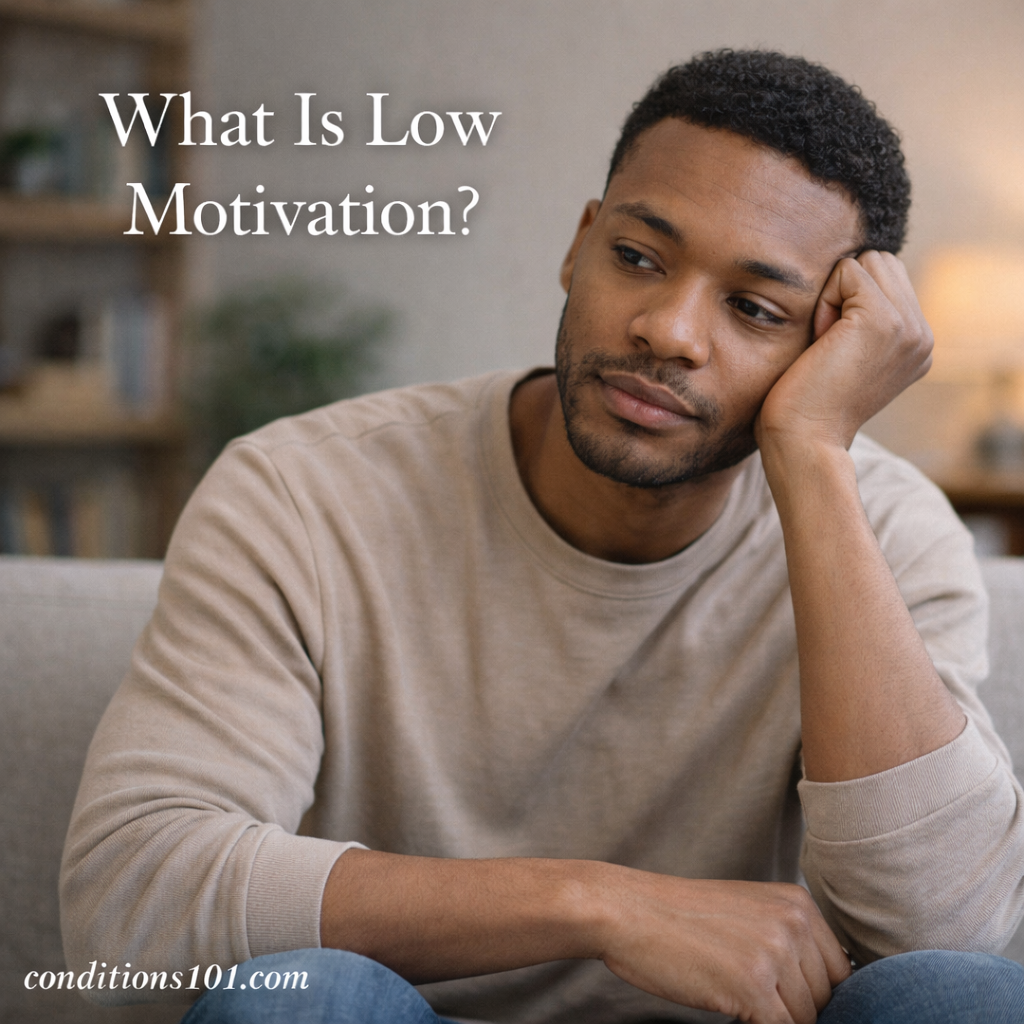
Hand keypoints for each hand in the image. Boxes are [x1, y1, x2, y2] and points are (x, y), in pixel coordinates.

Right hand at [597, 874, 851, 1023]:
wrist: (626, 910)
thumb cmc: (678, 918)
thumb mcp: (747, 914)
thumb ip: (787, 941)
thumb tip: (824, 995)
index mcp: (797, 902)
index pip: (840, 971)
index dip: (814, 994)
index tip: (781, 996)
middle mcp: (794, 922)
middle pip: (826, 998)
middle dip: (793, 1009)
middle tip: (748, 996)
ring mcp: (775, 953)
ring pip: (805, 1019)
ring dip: (772, 1019)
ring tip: (731, 995)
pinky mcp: (753, 986)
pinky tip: (730, 1010)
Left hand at [756, 251, 931, 453]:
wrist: (803, 440)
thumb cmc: (805, 404)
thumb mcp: (846, 356)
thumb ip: (860, 320)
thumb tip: (850, 271)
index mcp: (916, 345)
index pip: (887, 278)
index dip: (847, 302)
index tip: (833, 350)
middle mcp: (922, 335)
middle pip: (880, 262)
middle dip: (844, 292)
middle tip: (827, 345)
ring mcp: (909, 327)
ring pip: (866, 262)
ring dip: (833, 295)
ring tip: (826, 343)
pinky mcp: (883, 320)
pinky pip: (847, 271)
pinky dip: (824, 300)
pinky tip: (821, 342)